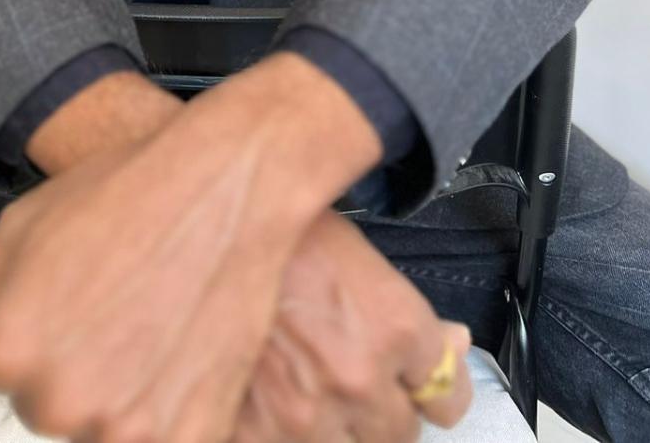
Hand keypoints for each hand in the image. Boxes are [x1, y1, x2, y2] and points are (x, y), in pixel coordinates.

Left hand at [0, 78, 318, 442]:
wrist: (227, 183)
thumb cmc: (127, 195)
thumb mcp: (21, 230)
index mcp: (6, 351)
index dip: (31, 335)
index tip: (65, 302)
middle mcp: (57, 400)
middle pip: (47, 411)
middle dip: (73, 370)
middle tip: (112, 309)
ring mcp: (123, 427)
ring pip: (101, 430)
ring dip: (118, 395)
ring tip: (149, 326)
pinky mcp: (187, 437)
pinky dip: (165, 416)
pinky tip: (176, 359)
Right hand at [232, 209, 473, 442]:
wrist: (196, 228)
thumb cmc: (273, 228)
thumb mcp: (352, 251)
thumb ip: (405, 310)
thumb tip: (454, 343)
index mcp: (395, 324)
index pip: (448, 396)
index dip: (432, 388)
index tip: (420, 384)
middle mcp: (360, 378)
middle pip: (401, 435)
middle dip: (380, 409)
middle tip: (348, 376)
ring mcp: (307, 415)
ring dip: (334, 425)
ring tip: (303, 383)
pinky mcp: (255, 434)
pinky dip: (282, 431)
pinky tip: (268, 396)